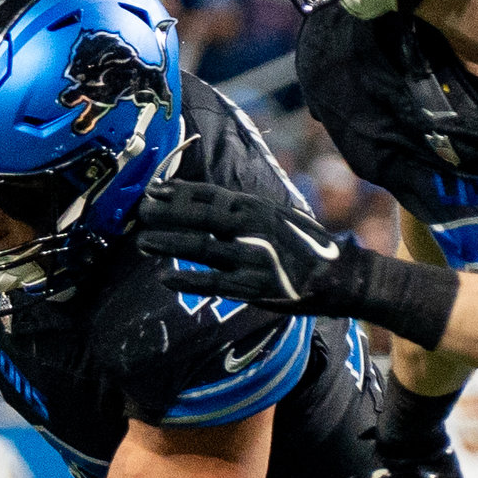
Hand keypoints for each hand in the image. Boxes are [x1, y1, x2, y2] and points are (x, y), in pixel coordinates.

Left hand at [137, 178, 455, 343]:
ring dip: (167, 244)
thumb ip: (244, 212)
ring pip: (200, 248)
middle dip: (165, 213)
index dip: (176, 193)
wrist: (338, 275)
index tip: (151, 190)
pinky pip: (214, 283)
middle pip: (197, 217)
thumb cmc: (304, 244)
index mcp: (255, 207)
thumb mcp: (275, 215)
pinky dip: (188, 281)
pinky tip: (165, 279)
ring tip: (141, 241)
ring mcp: (251, 257)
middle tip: (138, 212)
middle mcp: (251, 228)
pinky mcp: (254, 287)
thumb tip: (209, 205)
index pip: (208, 195)